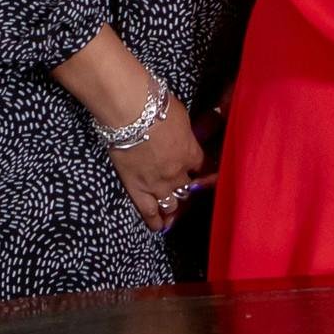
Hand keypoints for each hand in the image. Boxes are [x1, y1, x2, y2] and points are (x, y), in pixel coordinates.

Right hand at [102, 92, 207, 231]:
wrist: (131, 112)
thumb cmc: (156, 106)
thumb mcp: (180, 116)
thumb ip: (184, 132)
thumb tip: (183, 134)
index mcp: (190, 152)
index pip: (202, 167)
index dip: (202, 170)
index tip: (201, 171)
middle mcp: (177, 173)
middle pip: (188, 189)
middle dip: (188, 191)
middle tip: (185, 194)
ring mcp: (157, 183)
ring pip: (171, 205)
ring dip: (174, 210)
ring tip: (173, 215)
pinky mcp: (136, 188)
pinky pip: (148, 210)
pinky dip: (154, 220)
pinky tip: (158, 227)